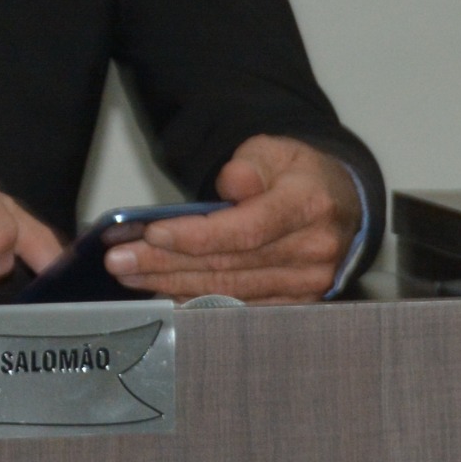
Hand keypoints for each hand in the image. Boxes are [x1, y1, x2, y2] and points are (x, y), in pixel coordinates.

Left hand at [109, 135, 363, 302]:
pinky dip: (197, 303)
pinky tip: (166, 293)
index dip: (195, 237)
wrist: (340, 203)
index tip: (151, 234)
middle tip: (120, 260)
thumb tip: (231, 182)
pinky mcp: (298, 304)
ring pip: (228, 292)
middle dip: (166, 264)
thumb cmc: (299, 177)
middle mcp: (315, 250)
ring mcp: (309, 283)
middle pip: (229, 265)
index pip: (245, 230)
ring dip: (173, 285)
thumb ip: (250, 164)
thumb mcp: (275, 152)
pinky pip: (237, 309)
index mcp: (310, 206)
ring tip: (132, 275)